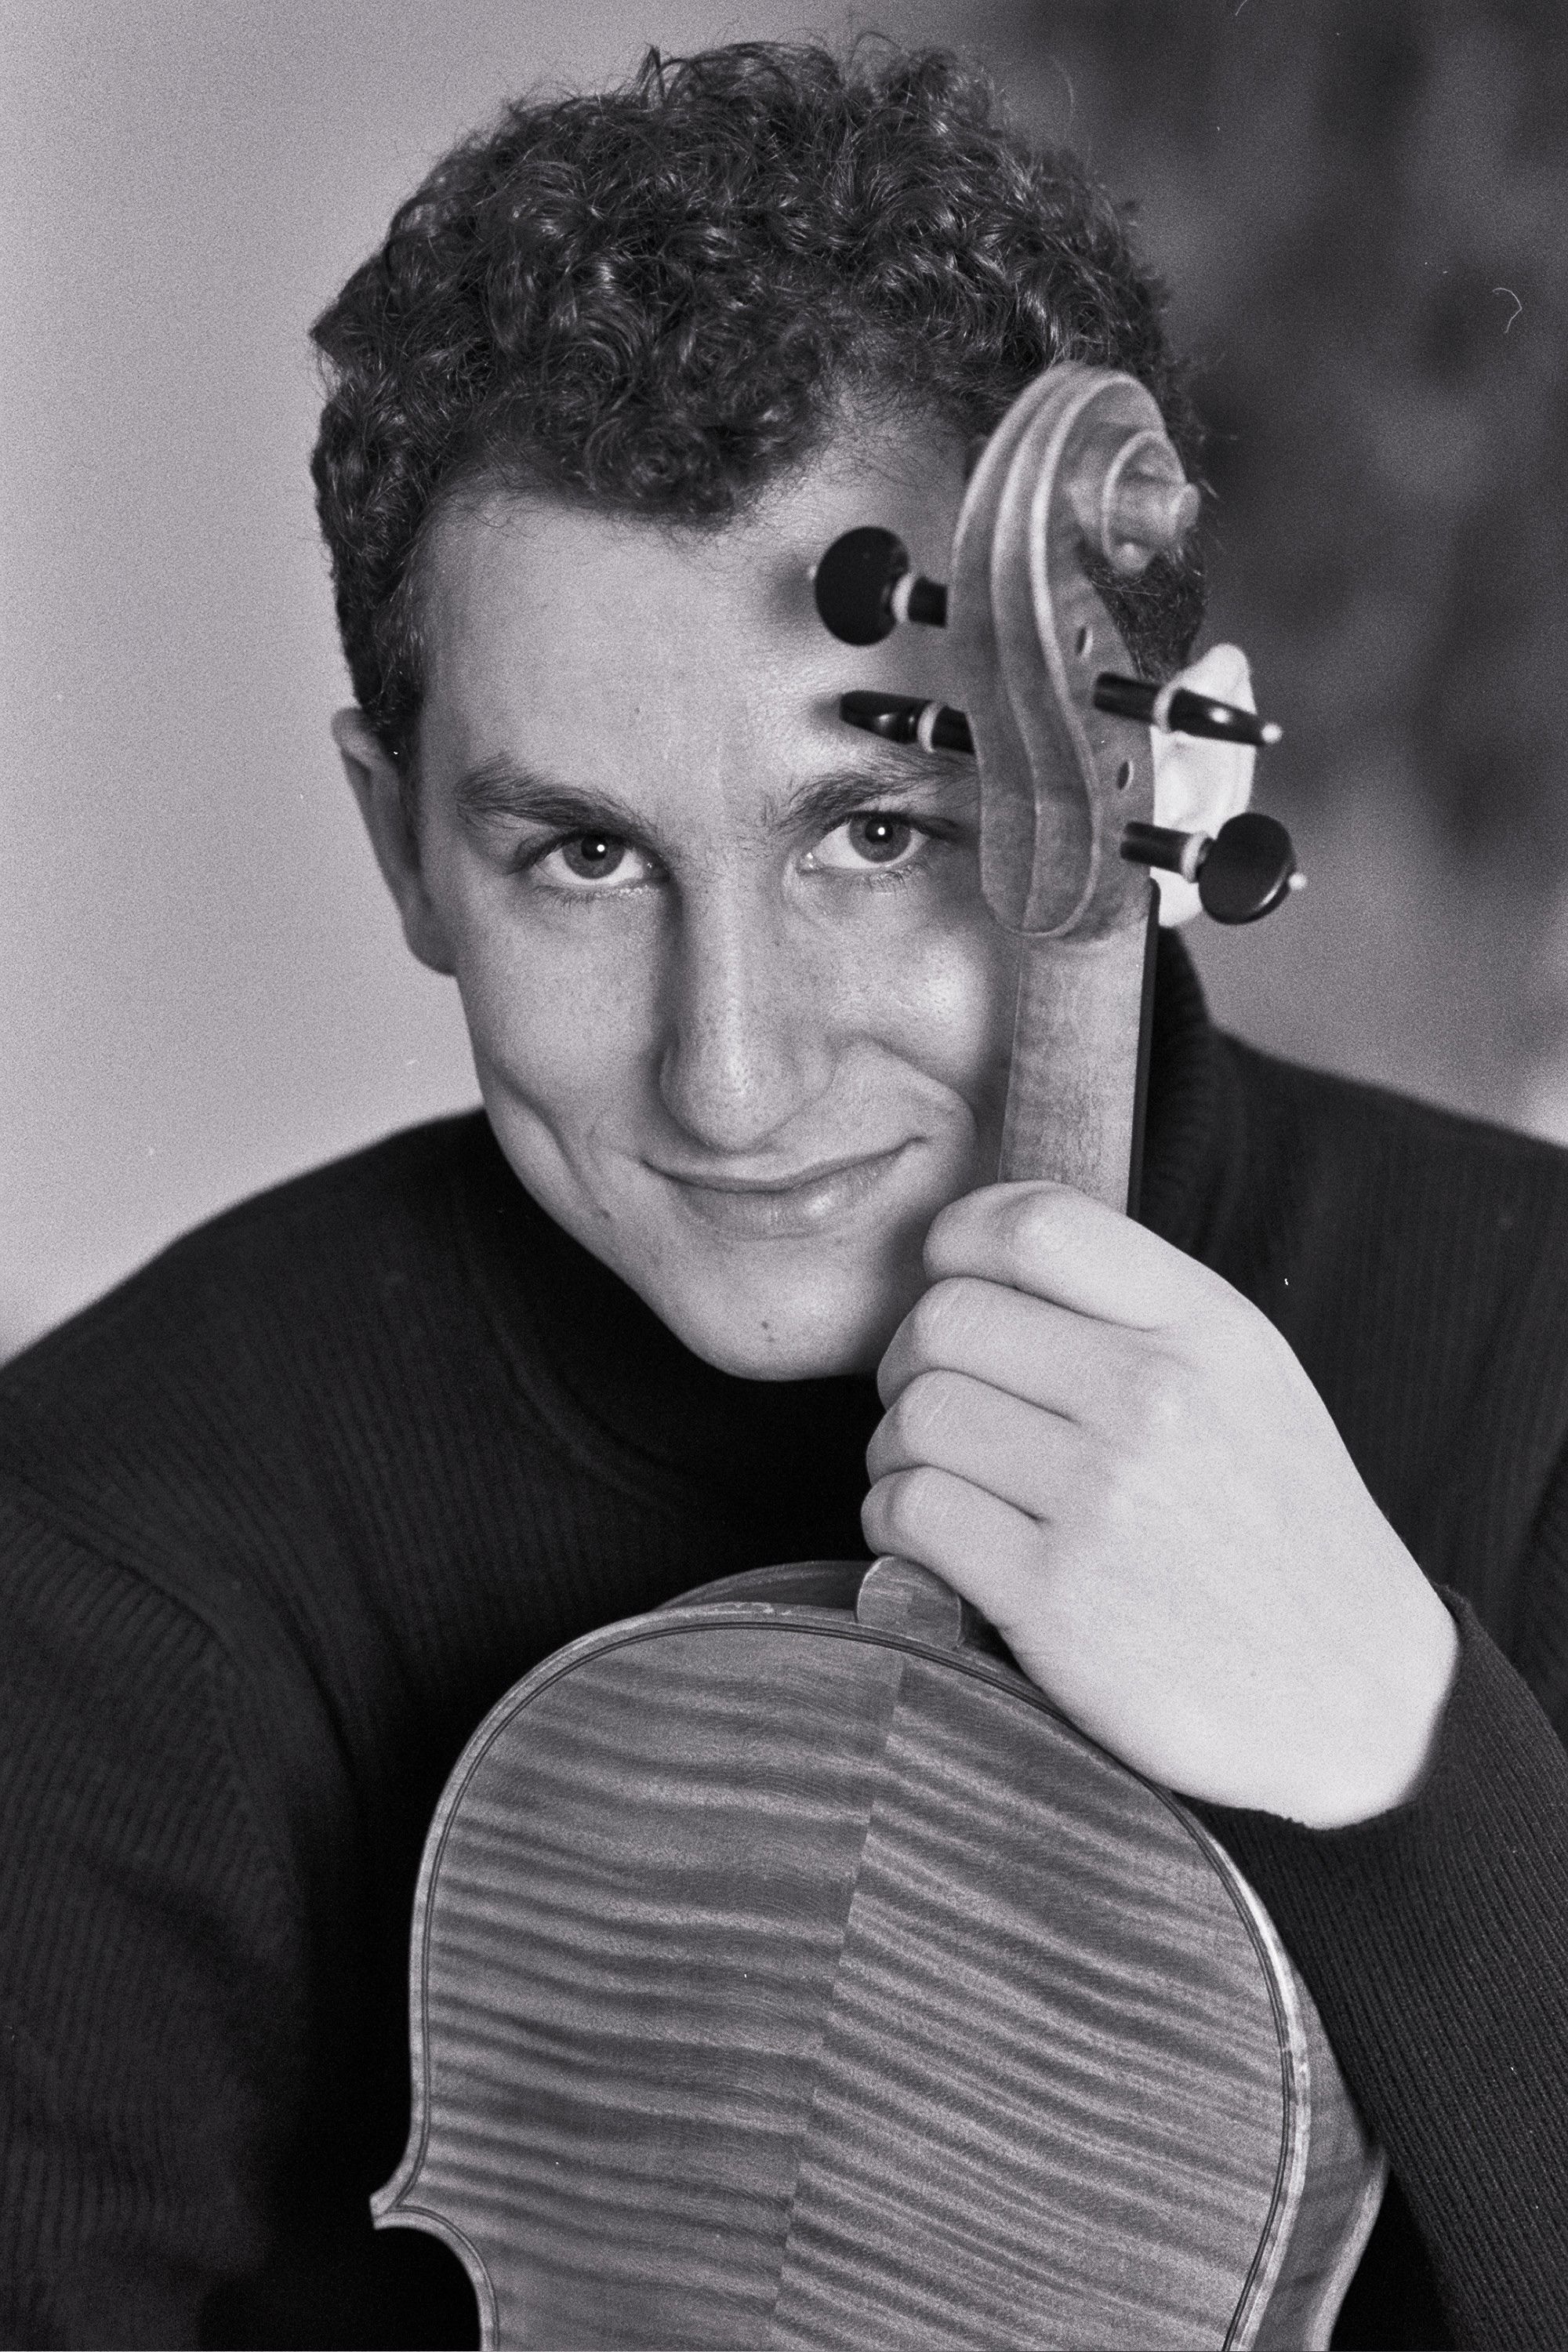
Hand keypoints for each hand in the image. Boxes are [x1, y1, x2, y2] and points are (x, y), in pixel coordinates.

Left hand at [863, 1183, 1458, 1825]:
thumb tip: (982, 1261)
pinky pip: (909, 1511)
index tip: (949, 1282)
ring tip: (939, 1477)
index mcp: (1205, 1330)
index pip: (1034, 1224)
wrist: (1351, 1697)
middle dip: (913, 1358)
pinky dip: (894, 1520)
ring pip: (917, 1416)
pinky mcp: (1053, 1597)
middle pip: (946, 1319)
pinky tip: (934, 1540)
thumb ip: (1133, 1308)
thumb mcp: (1248, 1380)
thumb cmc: (1279, 1531)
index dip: (958, 1243)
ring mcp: (1102, 1499)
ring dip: (899, 1448)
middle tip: (936, 1402)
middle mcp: (1155, 1399)